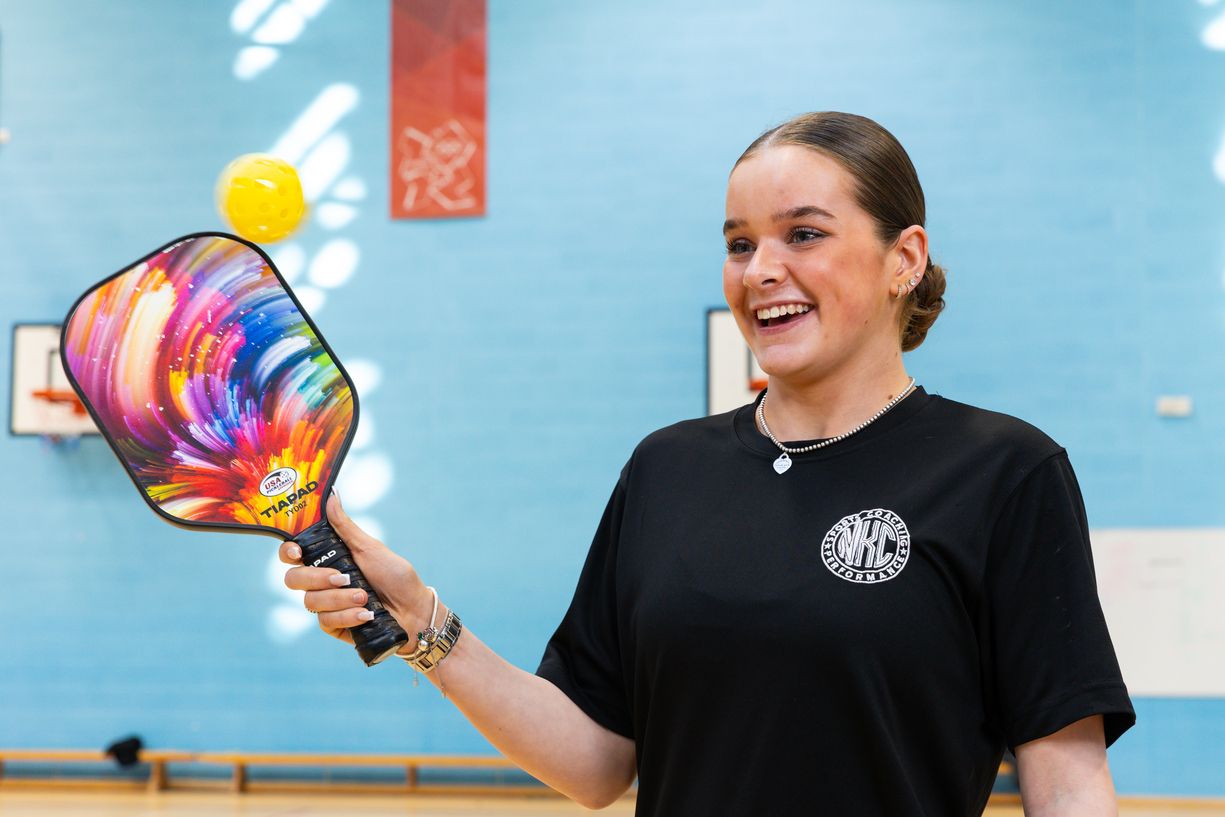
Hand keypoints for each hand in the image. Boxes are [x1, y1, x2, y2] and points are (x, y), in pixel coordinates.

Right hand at [281, 492, 432, 645]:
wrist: (414, 611)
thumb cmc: (395, 576)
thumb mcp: (370, 548)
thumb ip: (345, 527)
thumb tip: (331, 495)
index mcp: (328, 558)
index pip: (293, 554)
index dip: (288, 552)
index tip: (298, 554)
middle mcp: (322, 581)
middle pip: (293, 579)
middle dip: (318, 578)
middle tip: (344, 578)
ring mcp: (326, 604)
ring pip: (310, 602)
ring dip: (341, 599)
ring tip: (365, 598)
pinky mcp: (333, 625)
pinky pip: (325, 621)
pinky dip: (347, 616)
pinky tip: (365, 615)